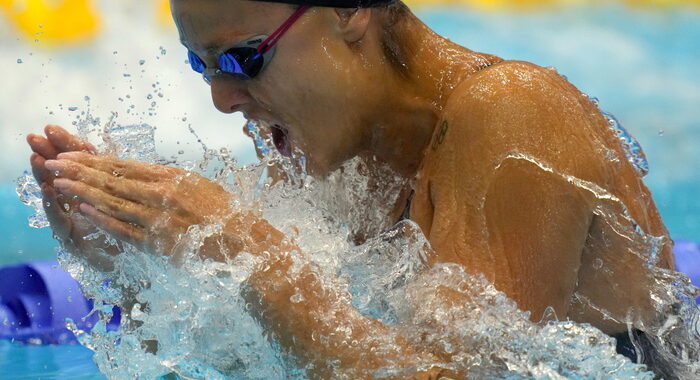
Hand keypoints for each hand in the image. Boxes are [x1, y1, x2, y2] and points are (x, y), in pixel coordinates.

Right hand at [26, 125, 116, 268]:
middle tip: (35, 139)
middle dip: (47, 156)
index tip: (53, 128)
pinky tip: (49, 192)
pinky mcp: (74, 243)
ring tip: (37, 160)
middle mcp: (77, 205)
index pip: (78, 163)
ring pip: (55, 197)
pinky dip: (54, 207)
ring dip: (45, 177)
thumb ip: (113, 177)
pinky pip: (62, 222)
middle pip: (60, 176)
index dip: (66, 145)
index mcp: (91, 191)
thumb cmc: (129, 230)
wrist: (134, 265)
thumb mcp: (124, 200)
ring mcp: (73, 223)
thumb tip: (105, 150)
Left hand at [44, 152, 236, 258]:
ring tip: (60, 184)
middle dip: (81, 171)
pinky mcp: (161, 241)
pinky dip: (104, 220)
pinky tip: (84, 212)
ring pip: (115, 202)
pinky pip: (126, 229)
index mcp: (174, 176)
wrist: (244, 241)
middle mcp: (164, 193)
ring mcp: (161, 217)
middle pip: (114, 180)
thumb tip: (145, 174)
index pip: (125, 166)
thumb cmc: (225, 213)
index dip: (95, 160)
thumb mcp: (200, 186)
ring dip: (84, 192)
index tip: (71, 154)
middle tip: (54, 164)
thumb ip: (171, 180)